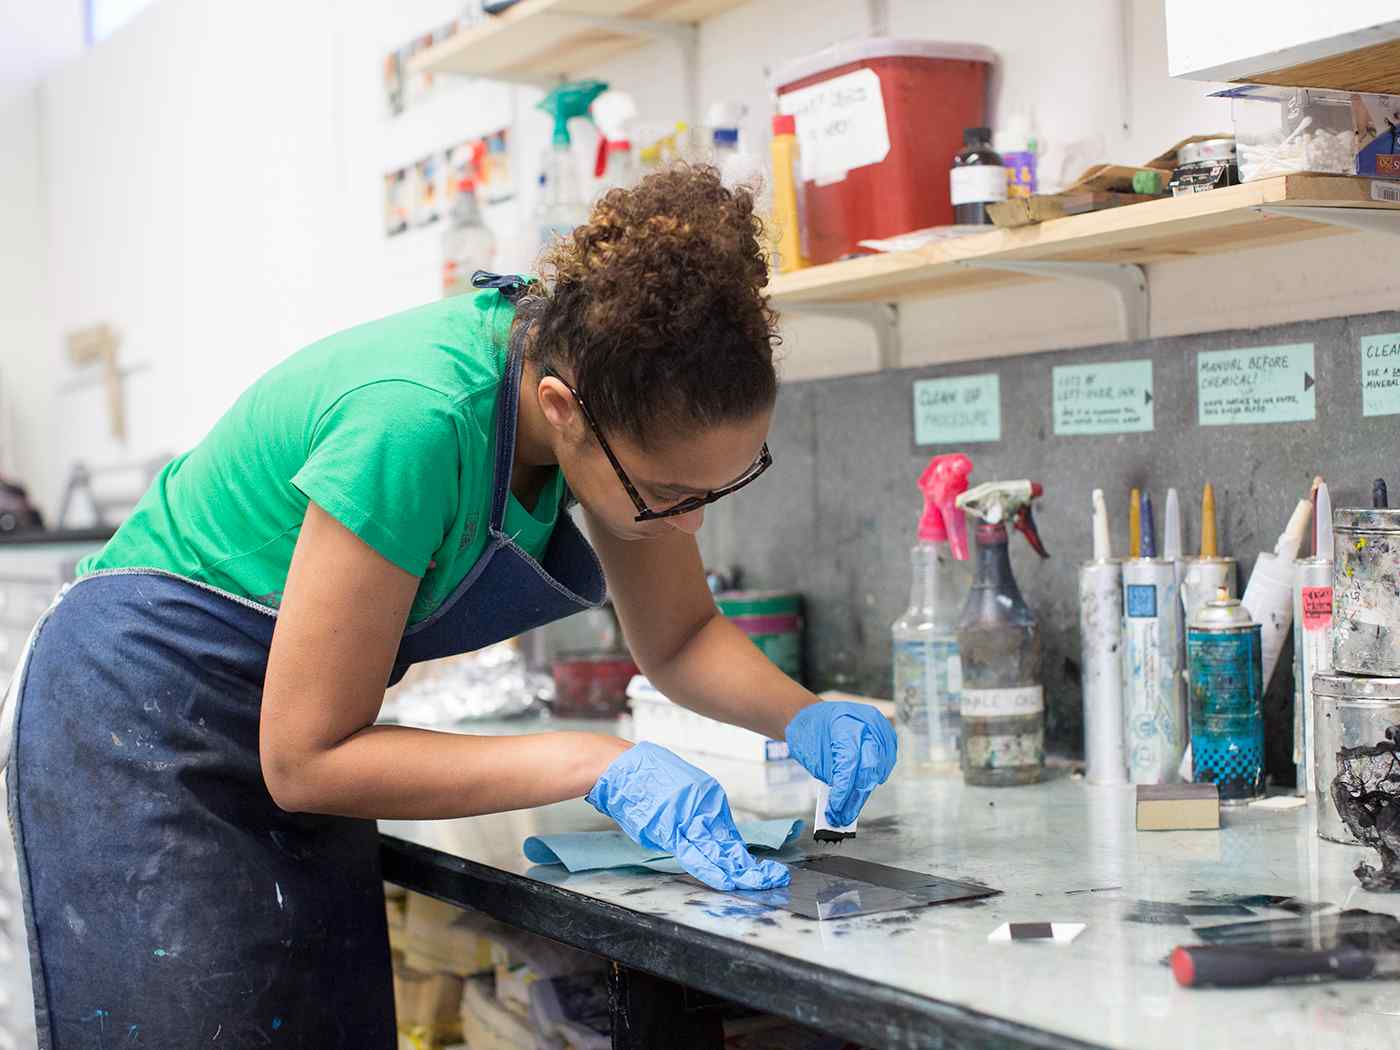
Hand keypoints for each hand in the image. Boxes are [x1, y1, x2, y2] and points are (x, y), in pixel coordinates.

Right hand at [586, 743, 789, 891]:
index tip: (758, 868)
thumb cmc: (648, 778)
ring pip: (716, 852)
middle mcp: (704, 807)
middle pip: (729, 844)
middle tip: (772, 878)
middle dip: (749, 866)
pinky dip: (712, 870)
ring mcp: (688, 818)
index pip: (729, 834)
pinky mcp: (671, 829)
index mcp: (709, 797)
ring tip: (759, 884)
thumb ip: (695, 812)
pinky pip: (695, 855)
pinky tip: (727, 881)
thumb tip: (703, 834)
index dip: (742, 855)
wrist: (624, 767)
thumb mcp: (682, 790)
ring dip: (736, 872)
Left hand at [785, 702, 896, 826]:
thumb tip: (843, 804)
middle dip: (856, 797)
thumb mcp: (813, 756)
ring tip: (849, 809)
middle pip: (869, 767)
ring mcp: (878, 727)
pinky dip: (874, 778)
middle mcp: (867, 723)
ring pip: (879, 767)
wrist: (811, 714)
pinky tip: (861, 791)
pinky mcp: (885, 733)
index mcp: (845, 724)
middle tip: (843, 816)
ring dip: (865, 791)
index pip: (850, 764)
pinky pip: (885, 761)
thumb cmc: (808, 732)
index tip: (835, 809)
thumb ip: (832, 778)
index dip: (844, 791)